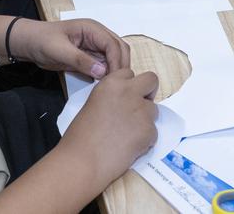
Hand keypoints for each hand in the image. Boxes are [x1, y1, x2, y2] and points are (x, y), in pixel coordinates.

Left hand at [13, 18, 130, 79]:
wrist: (29, 44)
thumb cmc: (42, 41)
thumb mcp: (59, 50)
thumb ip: (80, 60)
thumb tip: (102, 72)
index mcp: (92, 29)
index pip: (113, 44)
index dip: (117, 61)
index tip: (115, 79)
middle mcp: (97, 36)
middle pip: (119, 50)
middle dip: (120, 66)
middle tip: (117, 85)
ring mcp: (94, 47)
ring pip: (113, 59)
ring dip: (114, 71)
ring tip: (111, 87)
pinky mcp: (89, 58)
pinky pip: (103, 66)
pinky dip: (105, 75)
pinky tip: (103, 86)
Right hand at [59, 68, 157, 182]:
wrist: (83, 161)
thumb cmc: (79, 136)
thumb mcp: (93, 104)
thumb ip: (112, 98)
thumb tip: (123, 105)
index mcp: (112, 82)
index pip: (130, 73)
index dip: (129, 87)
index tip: (124, 99)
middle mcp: (129, 91)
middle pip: (151, 81)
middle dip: (148, 93)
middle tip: (138, 109)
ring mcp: (142, 111)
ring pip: (154, 110)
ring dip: (145, 120)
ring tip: (127, 135)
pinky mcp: (149, 131)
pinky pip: (153, 133)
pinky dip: (145, 140)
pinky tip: (128, 148)